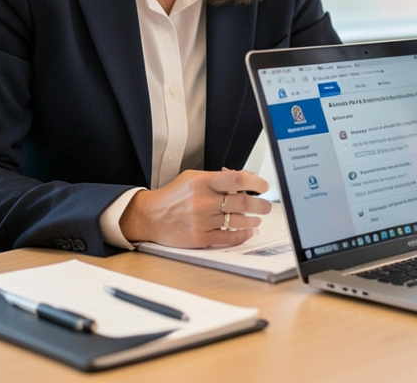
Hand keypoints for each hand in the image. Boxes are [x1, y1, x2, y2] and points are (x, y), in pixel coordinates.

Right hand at [119, 168, 272, 247]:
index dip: (255, 181)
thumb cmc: (174, 195)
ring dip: (253, 220)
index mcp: (202, 182)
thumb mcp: (194, 177)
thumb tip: (247, 176)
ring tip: (258, 218)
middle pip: (242, 202)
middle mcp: (202, 201)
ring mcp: (201, 221)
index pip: (236, 179)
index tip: (264, 185)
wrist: (150, 216)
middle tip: (266, 205)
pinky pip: (228, 238)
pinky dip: (242, 235)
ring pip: (238, 220)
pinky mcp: (200, 238)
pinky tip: (248, 231)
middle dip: (260, 204)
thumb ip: (219, 177)